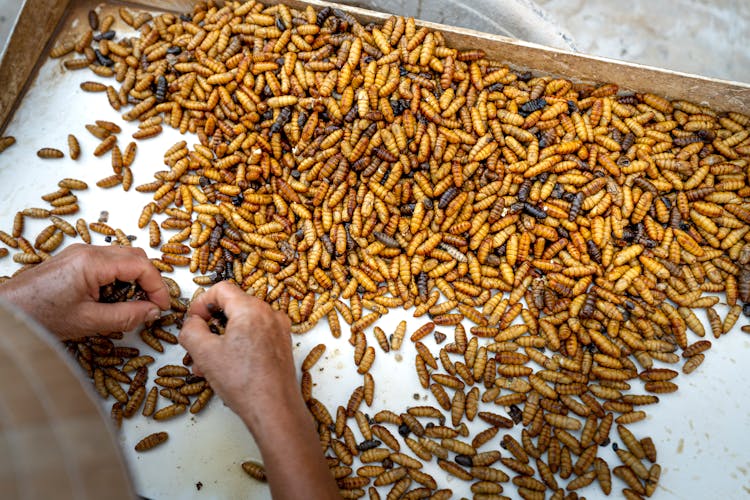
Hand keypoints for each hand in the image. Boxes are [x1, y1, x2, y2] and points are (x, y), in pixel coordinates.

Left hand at [0, 244, 169, 338]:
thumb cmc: (40, 315)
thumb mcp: (89, 321)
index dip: (157, 286)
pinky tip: (112, 299)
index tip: (162, 306)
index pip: (141, 265)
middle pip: (135, 256)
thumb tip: (152, 312)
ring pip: (122, 258)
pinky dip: (118, 277)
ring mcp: (80, 253)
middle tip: (151, 305)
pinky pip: (107, 262)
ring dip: (133, 279)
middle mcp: (87, 251)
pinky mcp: (74, 260)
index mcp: (92, 262)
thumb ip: (126, 316)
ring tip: (131, 305)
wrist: (8, 312)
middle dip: (148, 280)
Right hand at [179, 281, 339, 499]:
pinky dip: (237, 346)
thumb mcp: (204, 353)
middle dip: (210, 325)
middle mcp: (270, 314)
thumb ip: (191, 330)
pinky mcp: (282, 346)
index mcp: (252, 309)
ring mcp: (279, 330)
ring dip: (221, 340)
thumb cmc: (243, 381)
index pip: (222, 289)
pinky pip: (255, 337)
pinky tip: (224, 369)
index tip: (192, 320)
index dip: (201, 302)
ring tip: (206, 365)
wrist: (274, 409)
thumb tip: (192, 322)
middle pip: (233, 307)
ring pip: (242, 325)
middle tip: (196, 345)